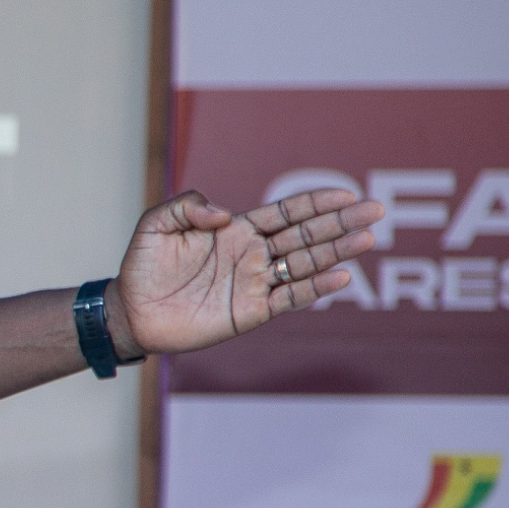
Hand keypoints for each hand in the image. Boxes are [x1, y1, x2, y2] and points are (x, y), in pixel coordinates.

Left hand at [112, 187, 382, 355]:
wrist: (130, 312)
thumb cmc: (143, 267)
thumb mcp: (156, 224)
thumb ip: (187, 207)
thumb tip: (225, 215)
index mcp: (236, 231)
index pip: (286, 213)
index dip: (316, 204)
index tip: (347, 195)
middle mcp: (252, 255)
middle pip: (306, 236)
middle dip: (340, 223)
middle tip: (377, 211)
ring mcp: (254, 283)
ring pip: (305, 264)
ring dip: (337, 252)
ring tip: (367, 239)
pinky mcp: (250, 312)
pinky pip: (289, 298)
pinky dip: (315, 288)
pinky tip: (340, 277)